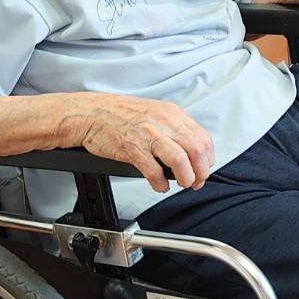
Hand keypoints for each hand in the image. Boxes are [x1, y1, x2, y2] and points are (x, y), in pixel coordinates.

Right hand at [60, 93, 213, 192]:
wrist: (92, 113)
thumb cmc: (121, 115)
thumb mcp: (155, 113)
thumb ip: (174, 129)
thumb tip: (191, 152)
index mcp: (172, 114)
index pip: (203, 139)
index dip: (207, 160)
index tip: (203, 170)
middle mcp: (164, 123)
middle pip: (197, 151)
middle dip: (200, 172)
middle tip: (195, 182)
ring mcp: (148, 135)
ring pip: (180, 161)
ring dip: (185, 178)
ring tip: (181, 184)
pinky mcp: (133, 149)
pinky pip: (154, 171)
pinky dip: (160, 183)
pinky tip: (159, 185)